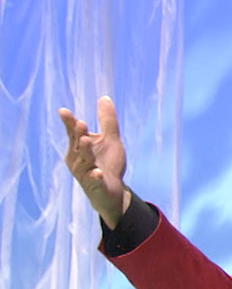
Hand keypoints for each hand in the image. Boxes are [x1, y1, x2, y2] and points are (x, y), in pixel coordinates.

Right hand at [58, 97, 129, 227]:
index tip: (63, 111)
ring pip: (84, 161)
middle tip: (81, 123)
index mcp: (79, 146)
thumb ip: (107, 121)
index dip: (69, 122)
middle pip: (77, 144)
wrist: (111, 191)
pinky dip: (95, 176)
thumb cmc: (107, 163)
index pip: (73, 132)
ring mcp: (84, 173)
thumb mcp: (110, 139)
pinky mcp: (95, 185)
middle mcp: (77, 159)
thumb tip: (104, 97)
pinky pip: (94, 181)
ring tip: (87, 140)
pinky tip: (97, 173)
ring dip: (85, 151)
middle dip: (78, 134)